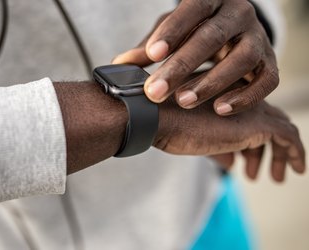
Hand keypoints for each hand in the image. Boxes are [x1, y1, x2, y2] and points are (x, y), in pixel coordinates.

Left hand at [113, 0, 277, 115]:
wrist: (233, 34)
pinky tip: (220, 110)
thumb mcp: (172, 34)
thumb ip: (149, 47)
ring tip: (183, 101)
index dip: (172, 32)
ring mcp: (258, 38)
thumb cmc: (195, 33)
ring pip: (241, 59)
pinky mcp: (270, 63)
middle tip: (155, 91)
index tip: (151, 56)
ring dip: (211, 82)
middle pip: (212, 37)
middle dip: (182, 66)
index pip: (193, 10)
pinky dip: (245, 96)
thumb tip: (120, 65)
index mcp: (211, 1)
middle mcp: (238, 14)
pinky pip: (267, 80)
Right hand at [155, 98, 305, 181]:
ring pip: (280, 128)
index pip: (246, 115)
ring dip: (281, 154)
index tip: (238, 163)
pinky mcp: (257, 123)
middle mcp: (241, 96)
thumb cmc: (165, 123)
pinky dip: (295, 153)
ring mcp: (250, 107)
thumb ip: (217, 148)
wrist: (156, 115)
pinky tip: (296, 169)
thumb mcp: (194, 136)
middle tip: (255, 171)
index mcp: (224, 95)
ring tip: (276, 176)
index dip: (246, 141)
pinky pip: (288, 137)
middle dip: (263, 149)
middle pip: (265, 121)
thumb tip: (232, 165)